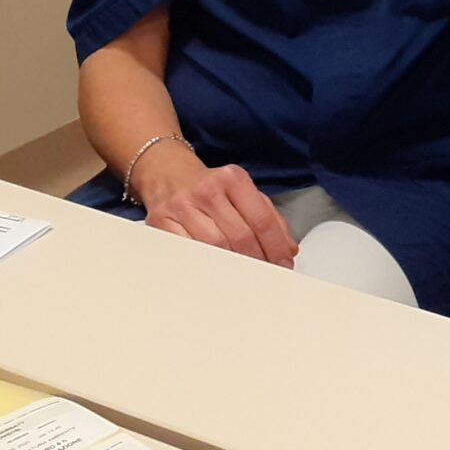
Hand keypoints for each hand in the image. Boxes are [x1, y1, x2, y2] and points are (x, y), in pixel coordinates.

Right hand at [136, 143, 298, 267]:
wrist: (166, 172)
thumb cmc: (208, 186)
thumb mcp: (240, 191)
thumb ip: (267, 216)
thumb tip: (288, 248)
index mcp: (233, 178)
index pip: (262, 219)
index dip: (276, 247)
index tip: (283, 264)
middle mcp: (208, 189)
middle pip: (240, 236)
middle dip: (257, 261)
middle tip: (265, 275)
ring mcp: (183, 205)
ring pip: (215, 246)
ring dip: (233, 267)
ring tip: (244, 277)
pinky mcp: (162, 221)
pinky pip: (188, 250)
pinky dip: (204, 265)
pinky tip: (214, 271)